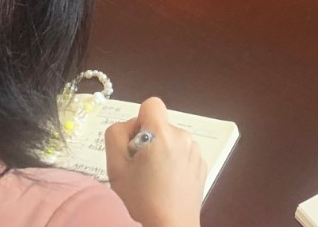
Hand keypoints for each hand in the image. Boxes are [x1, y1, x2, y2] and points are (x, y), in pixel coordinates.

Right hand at [104, 97, 205, 226]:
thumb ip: (116, 135)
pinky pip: (183, 154)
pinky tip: (168, 184)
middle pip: (160, 125)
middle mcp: (183, 136)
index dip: (139, 121)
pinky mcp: (202, 164)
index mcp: (162, 133)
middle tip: (141, 167)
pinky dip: (175, 163)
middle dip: (149, 140)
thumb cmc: (141, 198)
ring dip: (162, 152)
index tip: (135, 144)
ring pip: (172, 140)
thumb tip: (130, 126)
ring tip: (155, 179)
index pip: (151, 104)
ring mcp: (195, 150)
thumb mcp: (115, 167)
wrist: (171, 225)